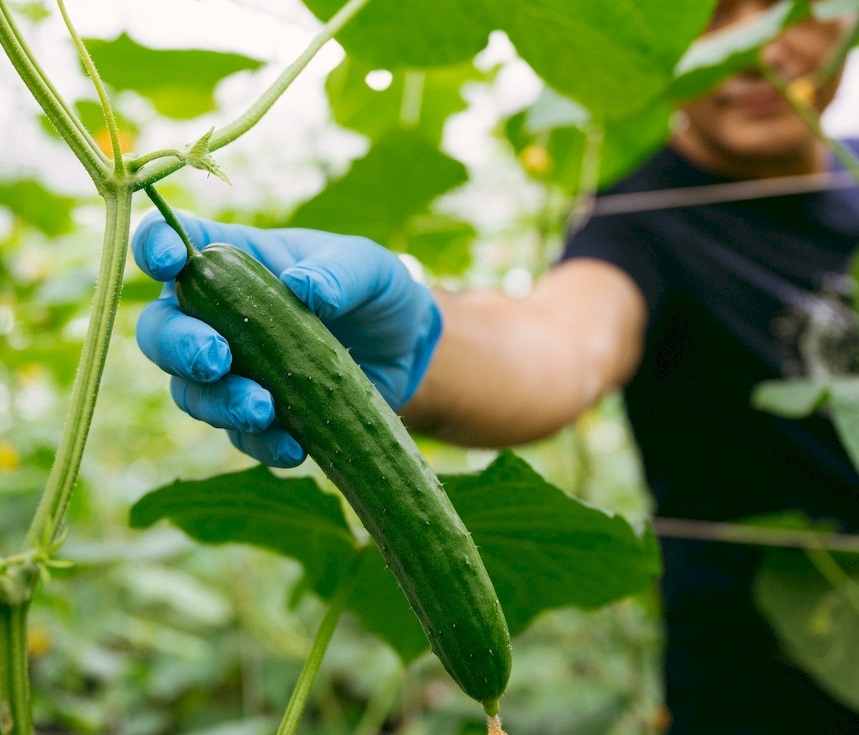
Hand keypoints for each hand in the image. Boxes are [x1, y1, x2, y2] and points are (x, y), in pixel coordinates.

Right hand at [132, 212, 441, 466]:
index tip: (169, 261)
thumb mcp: (369, 268)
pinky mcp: (257, 416)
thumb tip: (303, 287)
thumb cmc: (375, 292)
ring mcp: (234, 370)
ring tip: (261, 409)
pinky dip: (261, 443)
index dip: (155, 246)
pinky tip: (293, 446)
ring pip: (190, 392)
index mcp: (236, 261)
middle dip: (178, 345)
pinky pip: (240, 436)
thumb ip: (338, 272)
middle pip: (161, 330)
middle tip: (215, 359)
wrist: (405, 352)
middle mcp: (219, 315)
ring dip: (218, 402)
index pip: (176, 245)